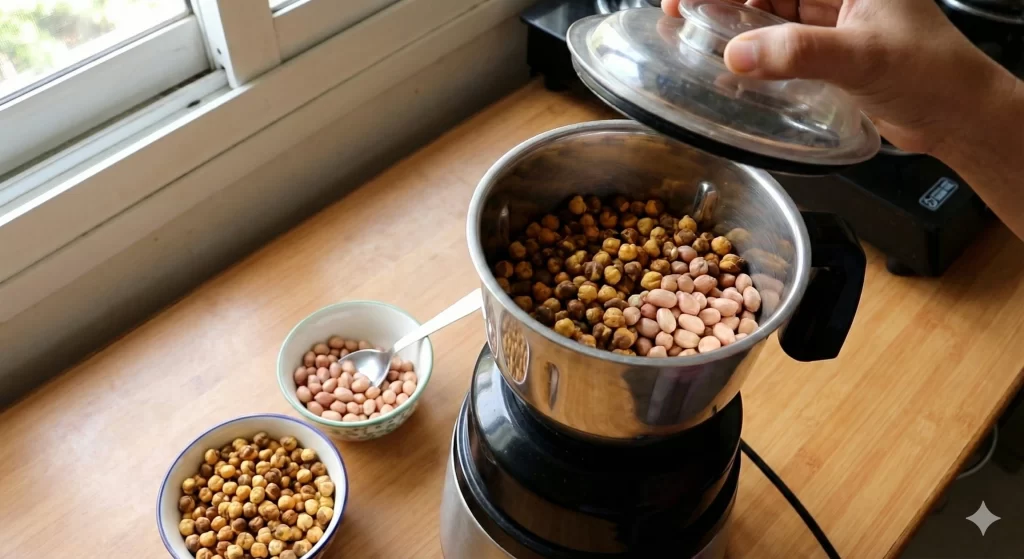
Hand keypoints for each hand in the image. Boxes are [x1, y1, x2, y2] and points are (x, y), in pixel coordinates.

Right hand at [660, 0, 1019, 156]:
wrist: (956, 116)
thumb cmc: (933, 71)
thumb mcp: (862, 56)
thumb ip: (799, 53)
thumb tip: (738, 54)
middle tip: (678, 15)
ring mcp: (829, 16)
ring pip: (766, 11)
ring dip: (731, 24)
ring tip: (693, 39)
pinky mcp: (824, 48)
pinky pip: (775, 42)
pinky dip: (750, 52)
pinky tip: (727, 66)